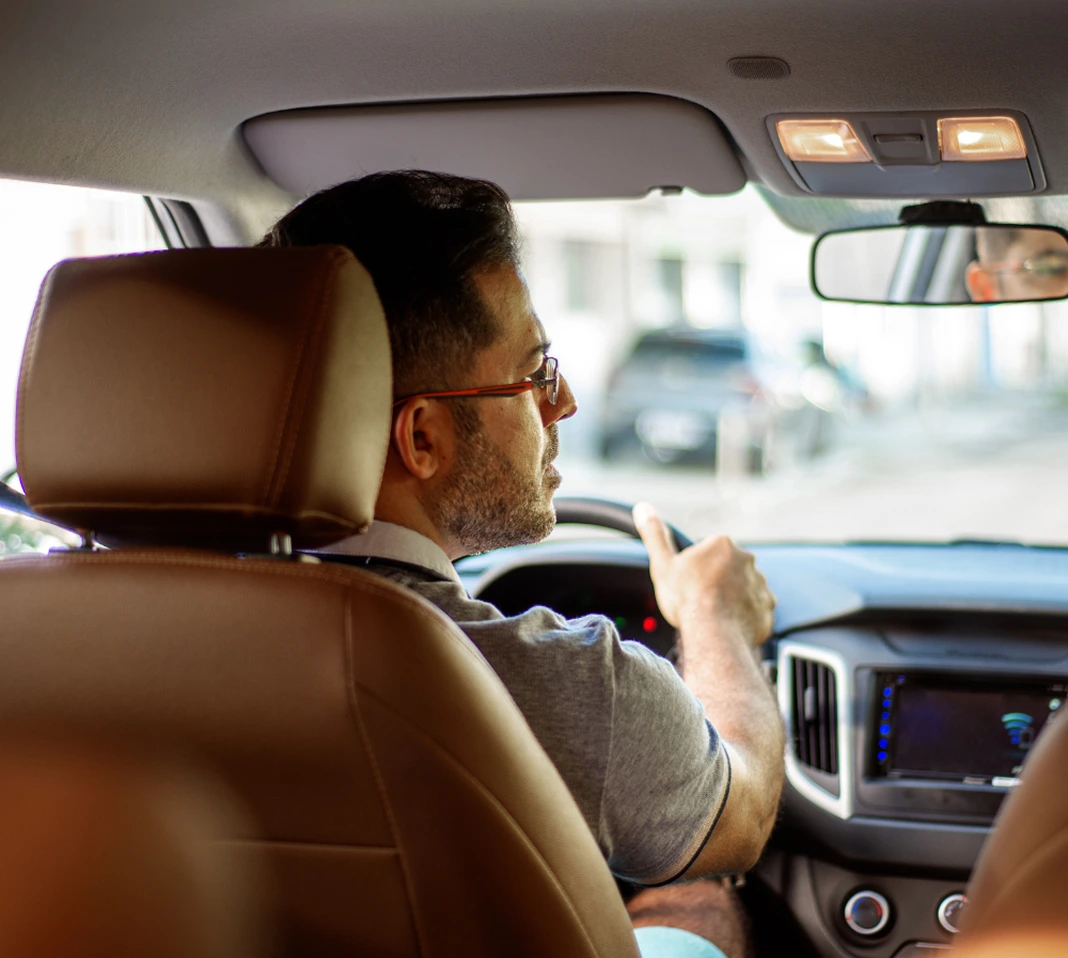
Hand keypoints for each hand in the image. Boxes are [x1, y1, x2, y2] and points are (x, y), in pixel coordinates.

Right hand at [633, 502, 775, 648]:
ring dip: (732, 598)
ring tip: (714, 615)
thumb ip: (654, 534)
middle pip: (728, 568)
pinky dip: (744, 615)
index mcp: (722, 544)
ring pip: (743, 588)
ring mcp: (760, 584)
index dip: (696, 568)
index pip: (709, 552)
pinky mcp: (767, 608)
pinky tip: (728, 624)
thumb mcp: (662, 563)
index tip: (689, 583)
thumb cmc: (687, 599)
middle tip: (700, 599)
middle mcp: (747, 560)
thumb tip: (643, 508)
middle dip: (717, 581)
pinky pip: (755, 609)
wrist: (713, 634)